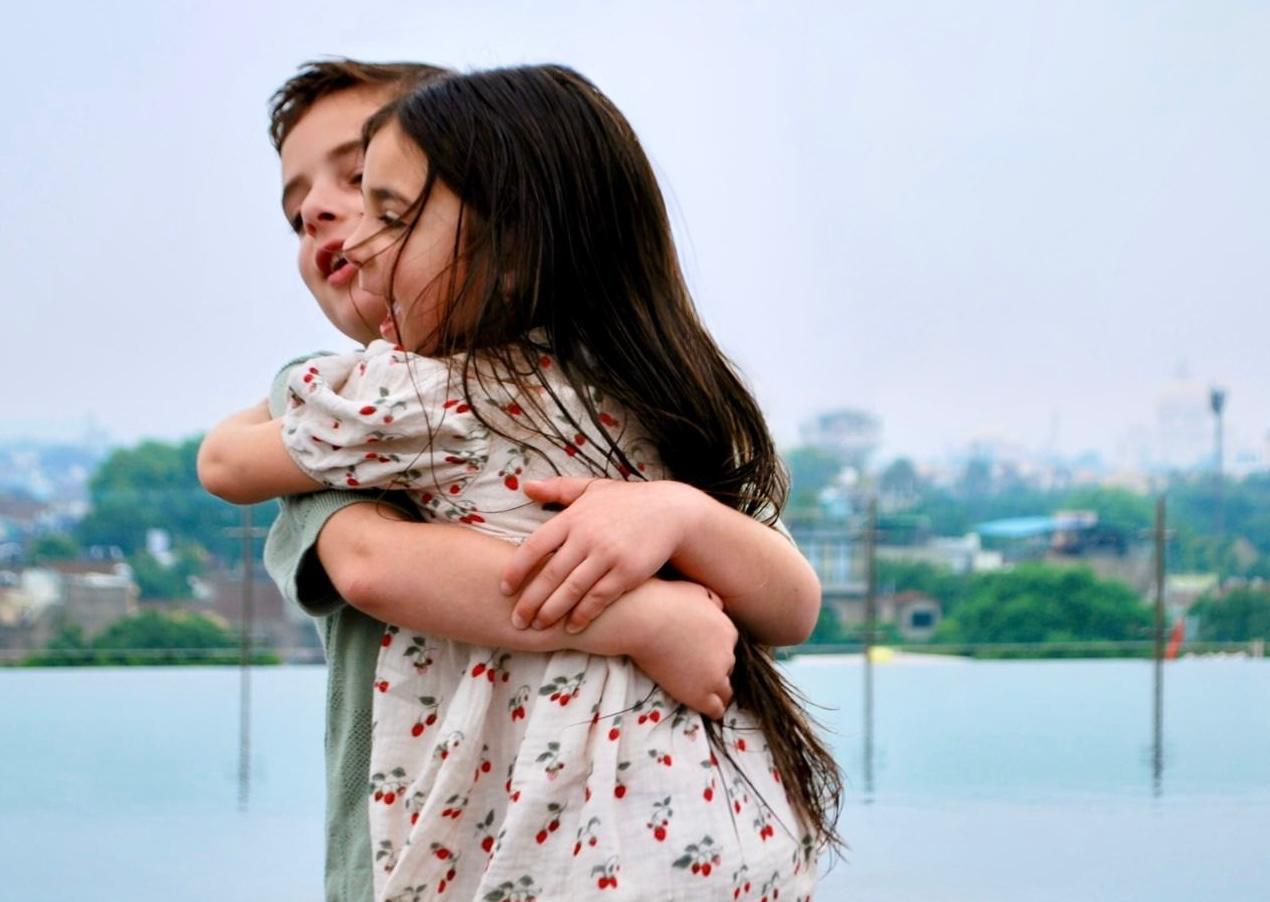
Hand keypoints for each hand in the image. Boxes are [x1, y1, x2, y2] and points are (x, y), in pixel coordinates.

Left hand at [502, 477, 701, 632]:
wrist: (670, 511)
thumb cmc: (627, 501)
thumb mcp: (592, 488)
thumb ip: (557, 489)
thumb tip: (525, 486)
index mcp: (573, 517)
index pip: (535, 546)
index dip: (516, 570)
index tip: (504, 589)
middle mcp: (587, 537)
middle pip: (550, 574)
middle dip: (530, 601)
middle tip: (516, 620)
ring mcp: (607, 555)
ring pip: (572, 590)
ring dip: (552, 612)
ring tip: (538, 627)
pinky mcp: (627, 572)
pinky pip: (599, 598)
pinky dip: (583, 614)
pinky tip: (571, 626)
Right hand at [622, 579, 735, 719]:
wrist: (643, 620)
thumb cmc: (663, 600)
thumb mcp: (695, 591)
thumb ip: (711, 601)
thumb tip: (716, 606)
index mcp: (728, 629)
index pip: (728, 648)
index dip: (712, 652)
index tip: (697, 655)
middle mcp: (728, 654)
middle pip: (726, 668)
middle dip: (712, 669)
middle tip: (690, 670)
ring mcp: (715, 675)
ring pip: (725, 691)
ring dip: (712, 690)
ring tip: (693, 689)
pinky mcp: (700, 694)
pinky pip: (716, 709)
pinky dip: (710, 708)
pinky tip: (697, 703)